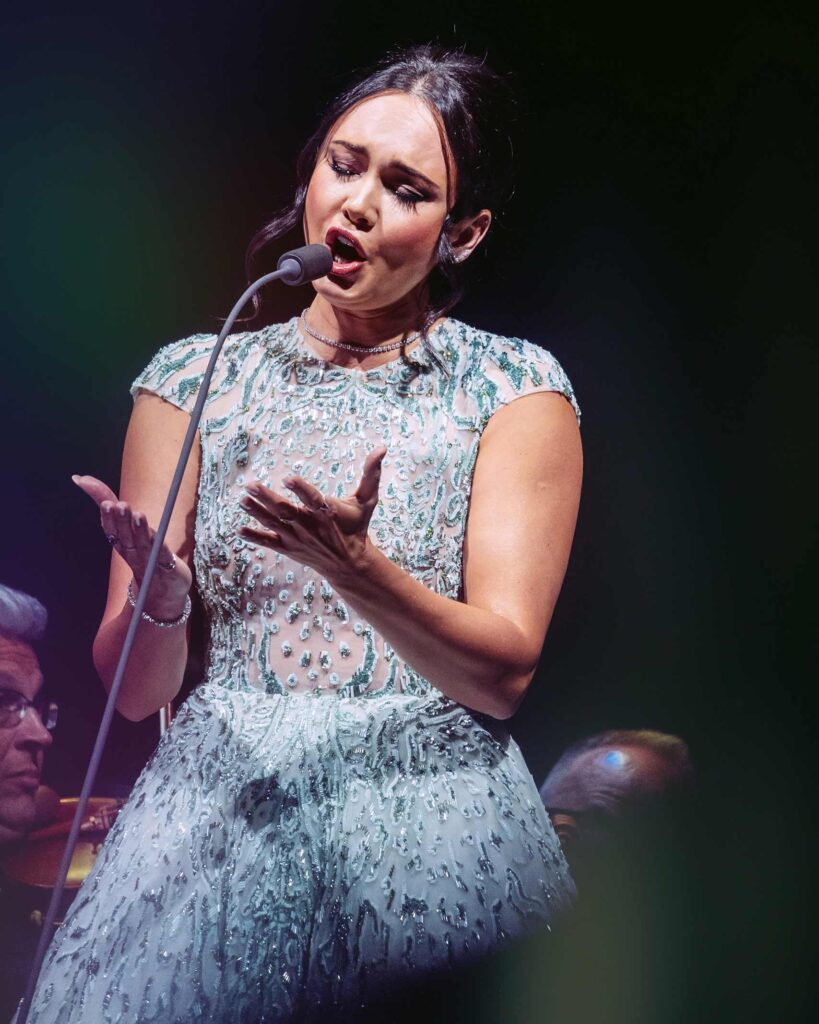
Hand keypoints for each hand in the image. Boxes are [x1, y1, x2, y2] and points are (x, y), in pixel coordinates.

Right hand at [72, 474, 191, 615]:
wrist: (163, 597)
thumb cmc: (145, 561)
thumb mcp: (131, 534)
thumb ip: (116, 510)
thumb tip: (85, 481)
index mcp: (122, 544)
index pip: (109, 527)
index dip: (103, 512)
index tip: (87, 488)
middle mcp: (132, 553)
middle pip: (123, 536)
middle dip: (118, 520)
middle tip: (114, 505)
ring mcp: (149, 561)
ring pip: (140, 544)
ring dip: (136, 529)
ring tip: (133, 513)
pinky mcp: (168, 567)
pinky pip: (161, 554)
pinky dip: (156, 544)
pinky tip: (154, 532)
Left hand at [238, 446, 386, 579]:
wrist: (349, 564)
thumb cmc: (357, 527)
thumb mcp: (367, 501)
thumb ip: (371, 474)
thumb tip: (382, 447)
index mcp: (328, 512)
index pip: (312, 499)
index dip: (300, 489)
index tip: (287, 478)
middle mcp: (310, 526)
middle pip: (286, 511)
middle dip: (268, 499)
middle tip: (251, 484)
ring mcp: (298, 539)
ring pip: (274, 524)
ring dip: (256, 512)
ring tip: (242, 499)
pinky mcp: (289, 548)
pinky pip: (269, 542)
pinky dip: (255, 537)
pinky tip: (239, 530)